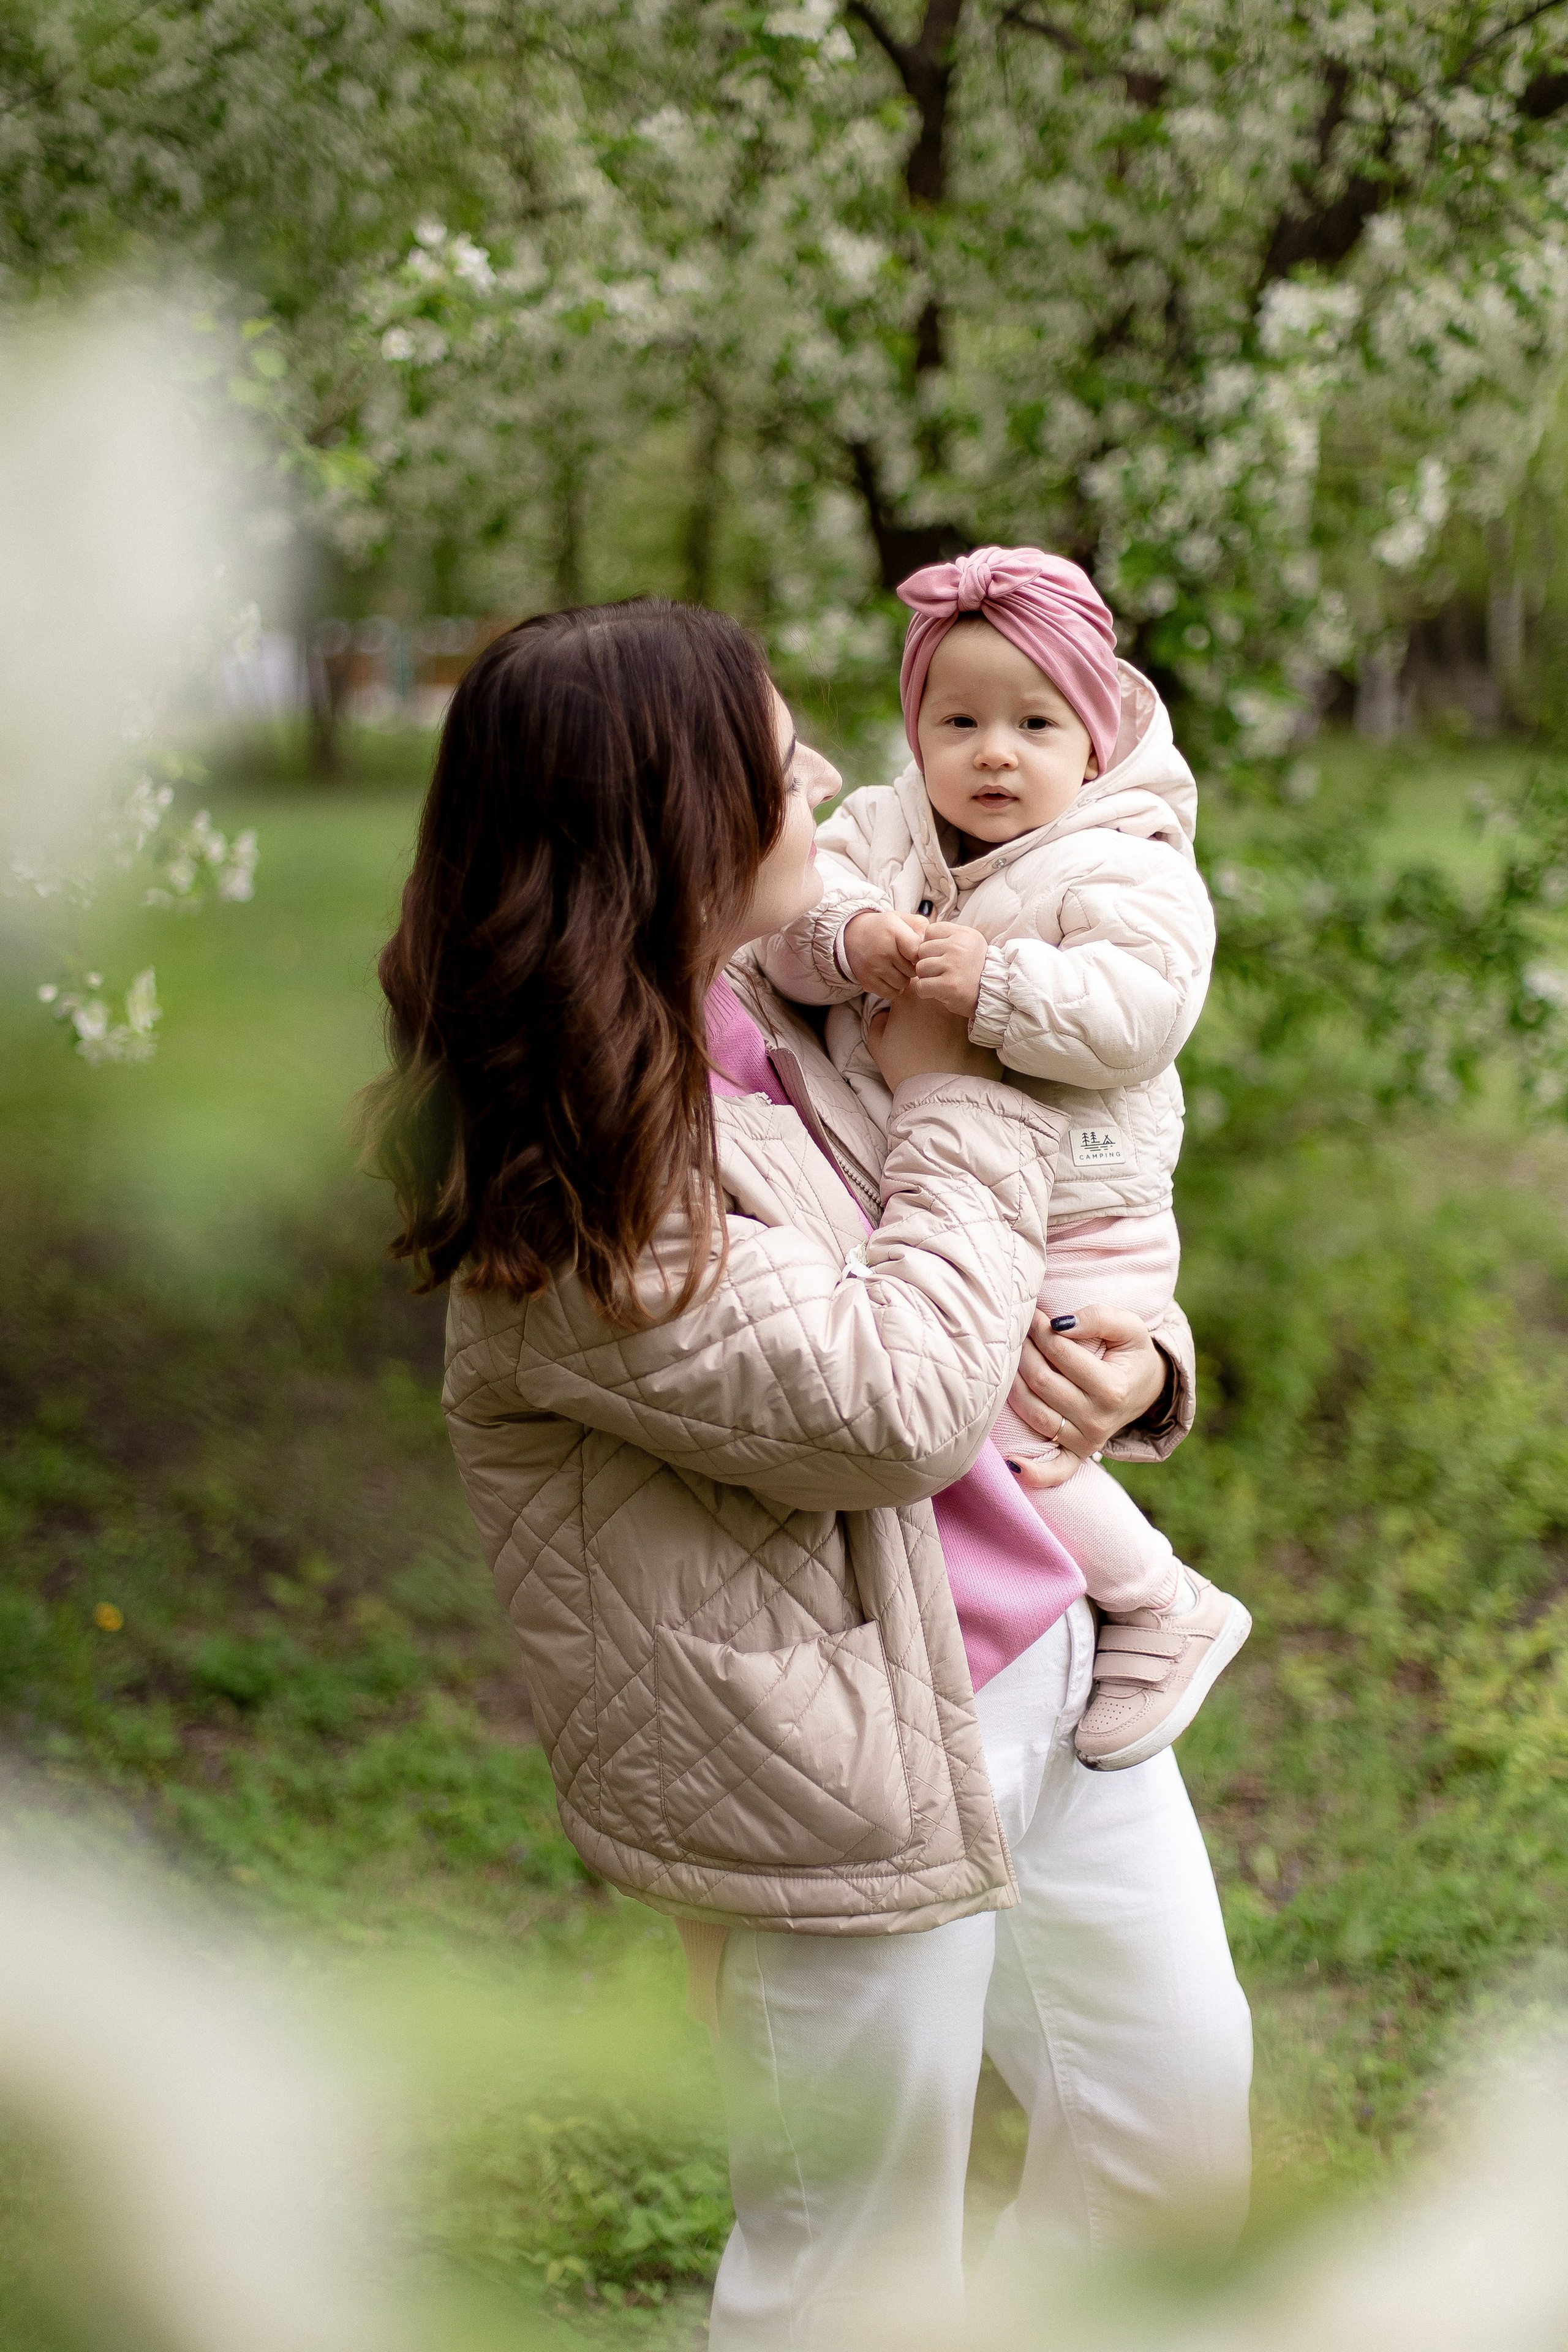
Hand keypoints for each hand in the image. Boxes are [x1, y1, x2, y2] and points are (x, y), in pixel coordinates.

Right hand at [844, 908, 926, 996]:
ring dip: (903, 978)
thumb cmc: (885, 929)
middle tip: (905, 959)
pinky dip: (893, 988)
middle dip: (912, 967)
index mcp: (893, 931)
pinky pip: (890, 993)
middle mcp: (882, 950)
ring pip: (902, 984)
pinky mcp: (867, 981)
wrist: (852, 936)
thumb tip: (931, 945)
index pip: (916, 952)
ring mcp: (873, 967)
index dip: (920, 954)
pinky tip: (890, 977)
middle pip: (912, 971)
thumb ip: (921, 926)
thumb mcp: (902, 919)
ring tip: (897, 968)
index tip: (916, 952)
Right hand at [867, 990, 1002, 1089]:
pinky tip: (960, 1042)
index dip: (910, 991)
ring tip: (945, 1030)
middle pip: (936, 986)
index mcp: (909, 997)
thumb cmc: (903, 1068)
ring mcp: (959, 1009)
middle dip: (933, 997)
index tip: (910, 1004)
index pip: (911, 980)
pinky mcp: (976, 1024)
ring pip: (955, 1000)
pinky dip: (967, 1026)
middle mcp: (937, 998)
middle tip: (928, 1017)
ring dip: (950, 1010)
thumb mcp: (878, 1044)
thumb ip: (878, 1021)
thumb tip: (886, 1013)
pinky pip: (972, 1018)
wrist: (934, 1094)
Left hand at [911, 921, 988, 1019]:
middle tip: (941, 972)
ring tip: (941, 981)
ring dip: (926, 978)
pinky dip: (926, 991)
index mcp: (963, 934)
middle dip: (927, 962)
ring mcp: (954, 965)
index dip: (931, 945)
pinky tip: (938, 992)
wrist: (993, 993)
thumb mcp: (968, 943)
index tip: (941, 955)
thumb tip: (919, 938)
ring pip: (920, 968)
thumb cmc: (974, 969)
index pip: (930, 931)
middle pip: (922, 950)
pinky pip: (922, 986)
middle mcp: (959, 947)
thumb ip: (947, 937)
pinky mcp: (949, 985)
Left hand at [1005, 1303, 1166, 1488]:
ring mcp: (1086, 1441)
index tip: (1032, 1315)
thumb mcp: (1130, 1327)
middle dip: (1025, 1351)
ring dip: (1014, 1384)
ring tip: (1010, 1360)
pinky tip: (1011, 1462)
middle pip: (1042, 1381)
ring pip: (1034, 1413)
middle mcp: (1098, 1420)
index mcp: (1113, 1389)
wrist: (1147, 1388)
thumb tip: (1060, 1324)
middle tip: (1019, 1332)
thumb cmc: (1131, 1353)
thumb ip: (1099, 1318)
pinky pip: (1054, 1470)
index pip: (1061, 1354)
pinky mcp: (1077, 1454)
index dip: (1041, 1329)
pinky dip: (1033, 1471)